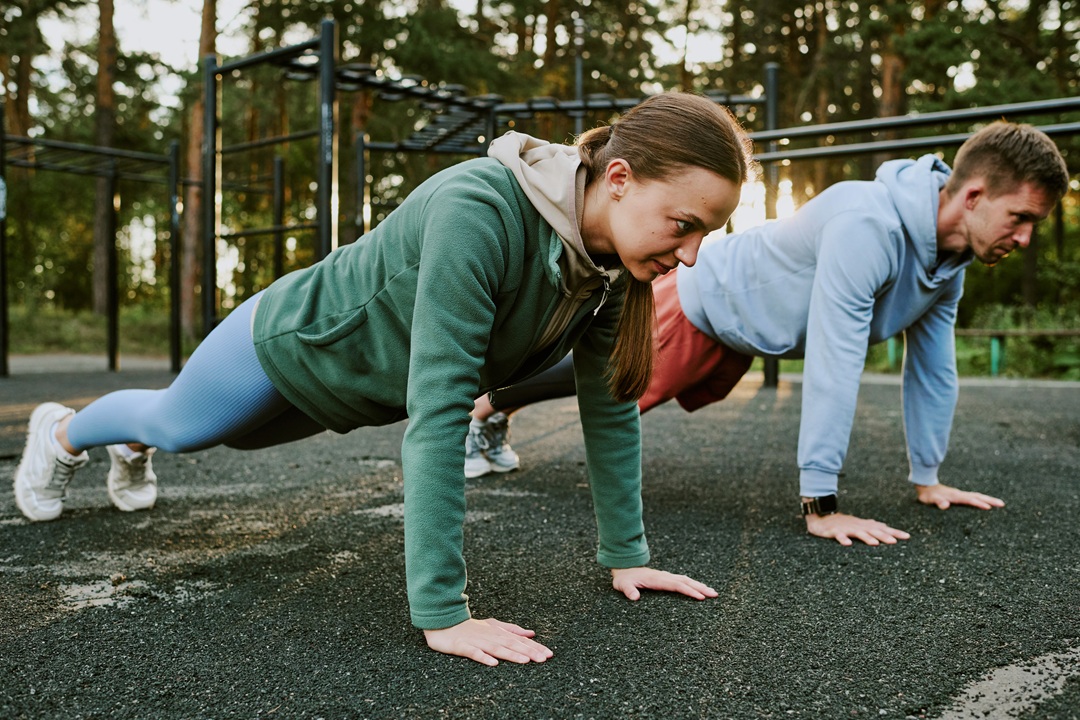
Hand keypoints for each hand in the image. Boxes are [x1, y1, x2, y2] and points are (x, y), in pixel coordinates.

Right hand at [423, 618, 552, 666]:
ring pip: (496, 648)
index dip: (535, 647)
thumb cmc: (470, 627)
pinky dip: (483, 657)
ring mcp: (476, 641)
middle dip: (528, 651)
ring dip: (511, 655)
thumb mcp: (493, 626)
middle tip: (544, 659)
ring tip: (525, 661)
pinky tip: (493, 663)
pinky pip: (474, 653)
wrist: (443, 622)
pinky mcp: (462, 646)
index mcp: (498, 632)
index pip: (519, 640)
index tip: (549, 654)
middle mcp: (490, 636)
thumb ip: (512, 629)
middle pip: (512, 644)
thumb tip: (532, 633)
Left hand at [610, 567, 717, 600]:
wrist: (624, 568)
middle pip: (686, 581)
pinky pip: (682, 581)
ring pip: (686, 580)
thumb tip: (634, 597)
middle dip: (700, 588)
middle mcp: (664, 577)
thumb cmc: (624, 579)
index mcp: (657, 580)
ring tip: (713, 592)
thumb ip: (628, 590)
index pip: (676, 585)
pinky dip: (693, 584)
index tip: (700, 597)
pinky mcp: (666, 579)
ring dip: (699, 585)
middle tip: (714, 595)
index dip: (689, 591)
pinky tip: (700, 589)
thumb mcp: (622, 585)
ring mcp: (666, 577)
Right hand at [804, 512, 910, 545]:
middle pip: (873, 531)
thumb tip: (884, 525)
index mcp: (864, 525)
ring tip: (875, 543)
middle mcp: (858, 526)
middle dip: (884, 536)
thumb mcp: (858, 524)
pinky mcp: (835, 531)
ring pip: (858, 533)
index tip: (907, 537)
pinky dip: (843, 539)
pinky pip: (839, 536)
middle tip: (895, 541)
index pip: (882, 529)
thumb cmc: (841, 522)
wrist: (821, 516)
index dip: (894, 532)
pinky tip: (848, 544)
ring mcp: (846, 528)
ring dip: (867, 538)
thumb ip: (871, 526)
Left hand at [915, 483, 1004, 510]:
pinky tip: (988, 503)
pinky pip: (974, 497)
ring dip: (988, 499)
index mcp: (954, 496)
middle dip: (989, 500)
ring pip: (977, 496)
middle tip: (1002, 504)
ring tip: (1000, 504)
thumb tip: (945, 505)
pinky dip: (982, 499)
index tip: (988, 508)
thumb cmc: (927, 495)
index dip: (978, 503)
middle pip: (977, 496)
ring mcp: (960, 494)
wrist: (925, 485)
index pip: (968, 500)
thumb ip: (937, 501)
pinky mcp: (960, 496)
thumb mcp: (929, 499)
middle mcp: (959, 494)